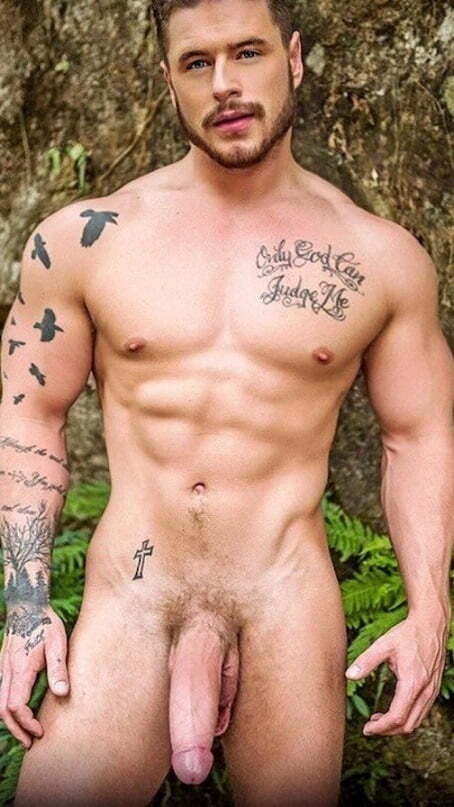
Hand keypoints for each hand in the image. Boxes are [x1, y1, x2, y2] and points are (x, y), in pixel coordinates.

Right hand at [0, 604, 69, 748]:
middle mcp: (7, 671)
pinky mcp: (3, 666)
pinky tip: (18, 711)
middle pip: (2, 710)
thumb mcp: (58, 644)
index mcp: (20, 669)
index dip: (26, 723)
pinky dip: (6, 708)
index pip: (16, 706)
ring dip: (9, 720)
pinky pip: (0, 693)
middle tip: (30, 742)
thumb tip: (63, 694)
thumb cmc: (45, 624)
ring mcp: (2, 669)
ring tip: (25, 731)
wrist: (27, 605)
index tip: (40, 731)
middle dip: (15, 729)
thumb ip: (59, 669)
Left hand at [345, 613, 448, 736]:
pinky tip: (394, 707)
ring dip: (397, 725)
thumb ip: (366, 661)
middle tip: (370, 726)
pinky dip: (407, 716)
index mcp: (412, 683)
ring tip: (378, 719)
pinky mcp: (434, 688)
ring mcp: (432, 691)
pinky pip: (422, 711)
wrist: (431, 624)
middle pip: (407, 725)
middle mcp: (425, 691)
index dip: (380, 728)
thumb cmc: (408, 634)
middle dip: (387, 730)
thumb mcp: (384, 644)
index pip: (397, 717)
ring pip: (416, 721)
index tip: (366, 729)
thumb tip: (349, 675)